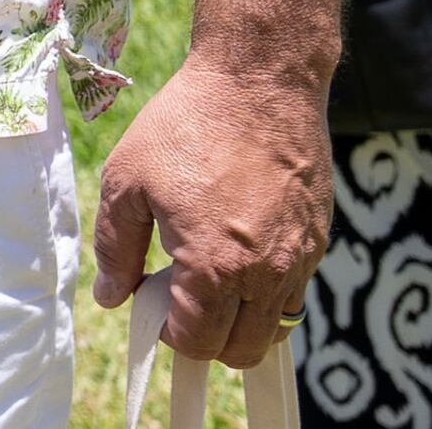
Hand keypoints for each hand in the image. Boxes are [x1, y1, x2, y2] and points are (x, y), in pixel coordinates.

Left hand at [92, 54, 330, 369]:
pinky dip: (267, 291)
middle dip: (205, 335)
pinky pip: (295, 292)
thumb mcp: (127, 181)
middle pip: (240, 350)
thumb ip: (116, 248)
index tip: (151, 297)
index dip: (166, 330)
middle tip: (178, 288)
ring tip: (208, 268)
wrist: (260, 81)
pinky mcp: (318, 239)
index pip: (196, 342)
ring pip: (274, 328)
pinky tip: (238, 245)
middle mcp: (268, 273)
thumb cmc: (186, 125)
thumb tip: (112, 297)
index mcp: (216, 265)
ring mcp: (300, 259)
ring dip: (240, 318)